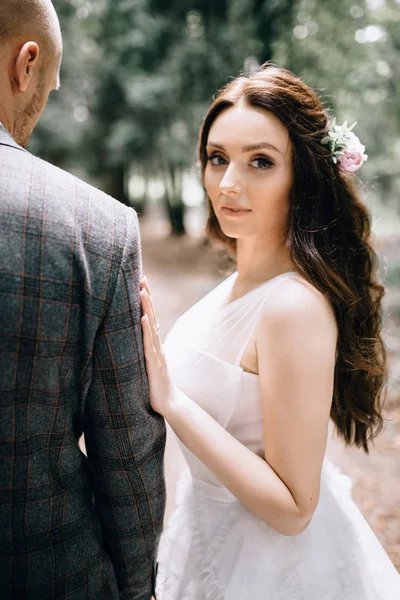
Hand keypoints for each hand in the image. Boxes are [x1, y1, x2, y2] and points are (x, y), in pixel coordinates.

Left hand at [140, 277, 172, 415]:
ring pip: (151, 326)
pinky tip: (143, 319)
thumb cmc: (155, 385)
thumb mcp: (147, 363)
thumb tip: (133, 340)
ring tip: (142, 291)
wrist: (169, 403)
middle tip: (142, 277)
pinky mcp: (153, 364)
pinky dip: (146, 331)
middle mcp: (156, 344)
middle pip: (152, 315)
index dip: (147, 300)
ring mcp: (156, 353)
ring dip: (147, 308)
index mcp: (154, 343)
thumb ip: (142, 350)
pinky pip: (149, 345)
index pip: (150, 316)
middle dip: (147, 297)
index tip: (142, 282)